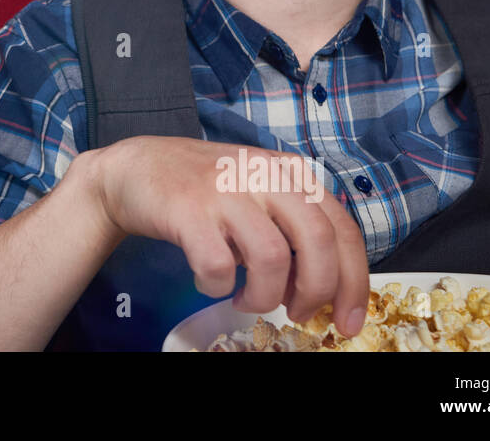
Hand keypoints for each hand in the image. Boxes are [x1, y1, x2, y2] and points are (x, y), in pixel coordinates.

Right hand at [86, 136, 369, 337]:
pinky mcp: (188, 210)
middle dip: (315, 292)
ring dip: (262, 297)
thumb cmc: (205, 189)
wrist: (136, 168)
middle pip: (318, 241)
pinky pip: (218, 268)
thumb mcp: (260, 192)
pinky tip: (207, 281)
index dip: (353, 283)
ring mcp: (225, 190)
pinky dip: (216, 288)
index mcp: (290, 173)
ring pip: (271, 259)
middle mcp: (264, 174)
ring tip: (244, 300)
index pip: (342, 229)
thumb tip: (322, 288)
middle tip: (297, 314)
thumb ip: (292, 227)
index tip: (347, 321)